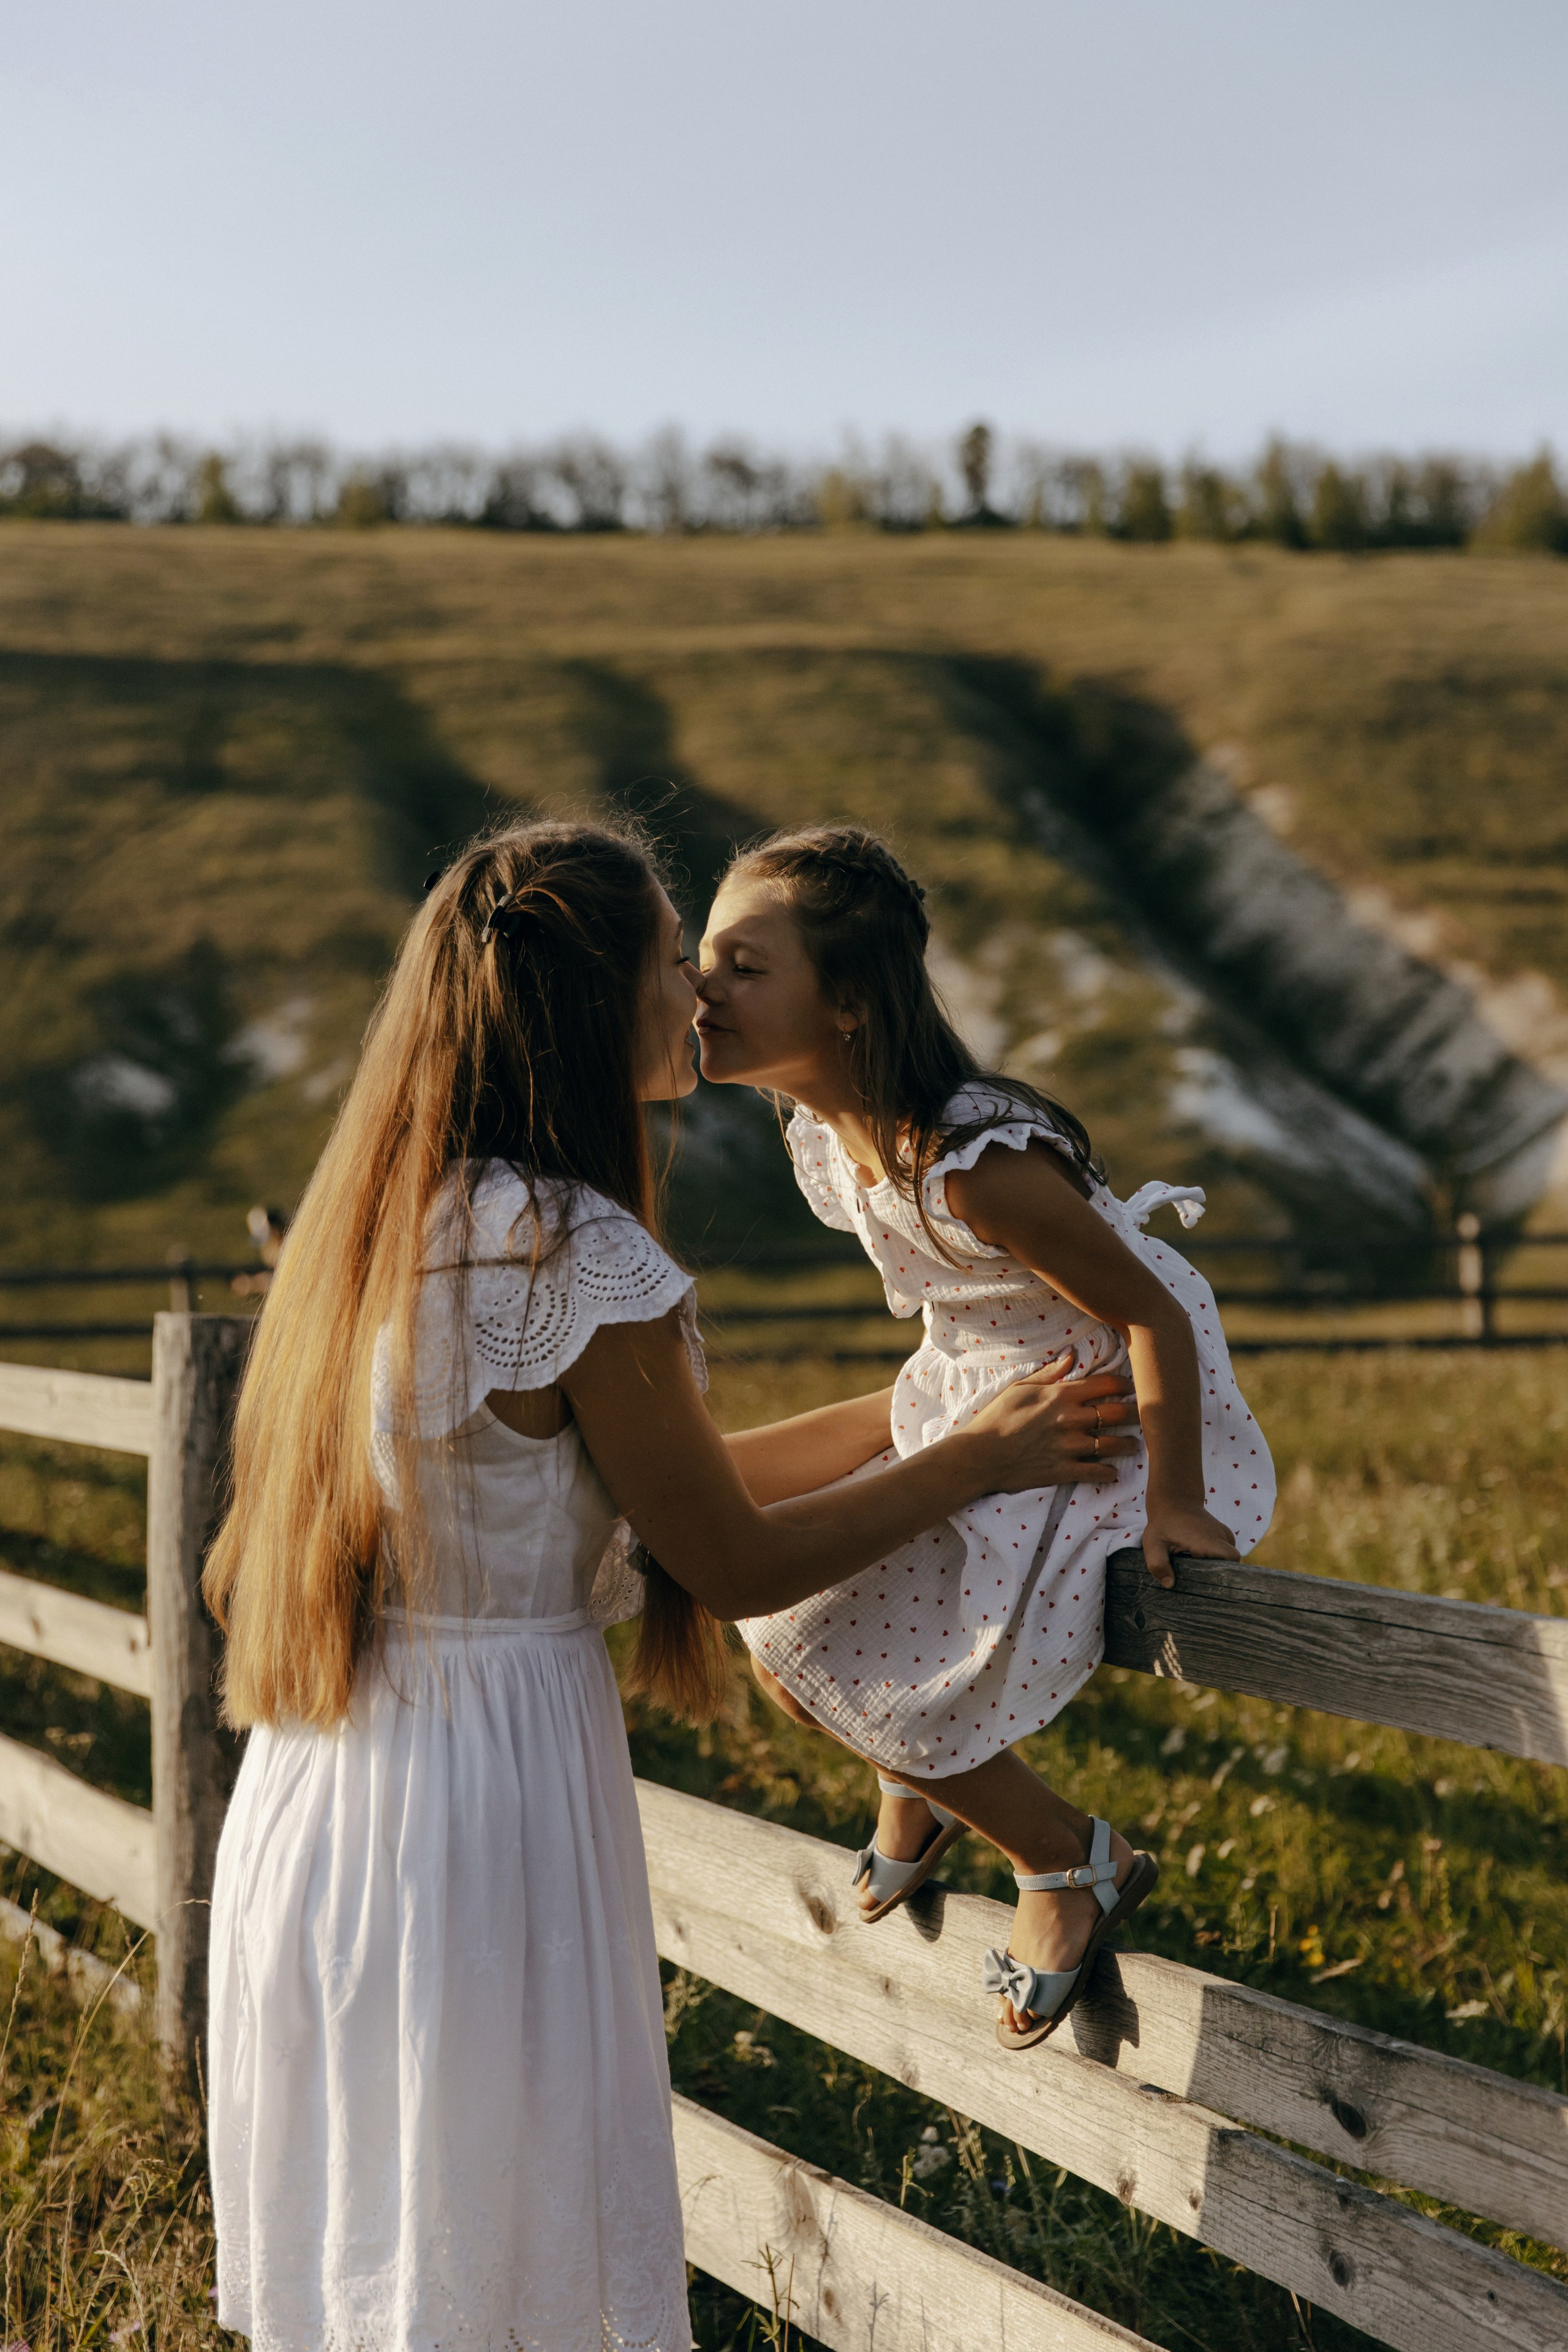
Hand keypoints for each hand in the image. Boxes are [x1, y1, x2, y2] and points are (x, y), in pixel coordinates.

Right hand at [964, 1354, 1139, 1494]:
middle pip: (1117, 1413)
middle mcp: (1070, 1419)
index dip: (1124, 1384)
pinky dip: (1109, 1473)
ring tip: (1134, 1445)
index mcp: (1060, 1395)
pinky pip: (1097, 1472)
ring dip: (1128, 1444)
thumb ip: (1049, 1373)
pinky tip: (1114, 1472)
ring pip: (1113, 1443)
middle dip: (1136, 1413)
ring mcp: (1069, 1446)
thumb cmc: (995, 1418)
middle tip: (1145, 1415)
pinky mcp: (1064, 1471)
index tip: (1132, 1387)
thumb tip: (1072, 1355)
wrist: (978, 1456)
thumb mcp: (1019, 1388)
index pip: (1105, 1384)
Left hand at [1142, 1501, 1238, 1590]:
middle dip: (1219, 1574)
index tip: (1211, 1583)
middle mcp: (1220, 1536)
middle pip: (1232, 1562)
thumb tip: (1170, 1585)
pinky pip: (1226, 1552)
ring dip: (1218, 1566)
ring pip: (1229, 1558)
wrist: (1174, 1500)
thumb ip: (1158, 1564)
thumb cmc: (1163, 1524)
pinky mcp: (1224, 1535)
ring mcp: (1224, 1534)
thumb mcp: (1153, 1544)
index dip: (1225, 1573)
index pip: (1231, 1559)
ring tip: (1200, 1571)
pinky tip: (1203, 1562)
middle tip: (1201, 1582)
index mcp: (1206, 1540)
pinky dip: (1218, 1559)